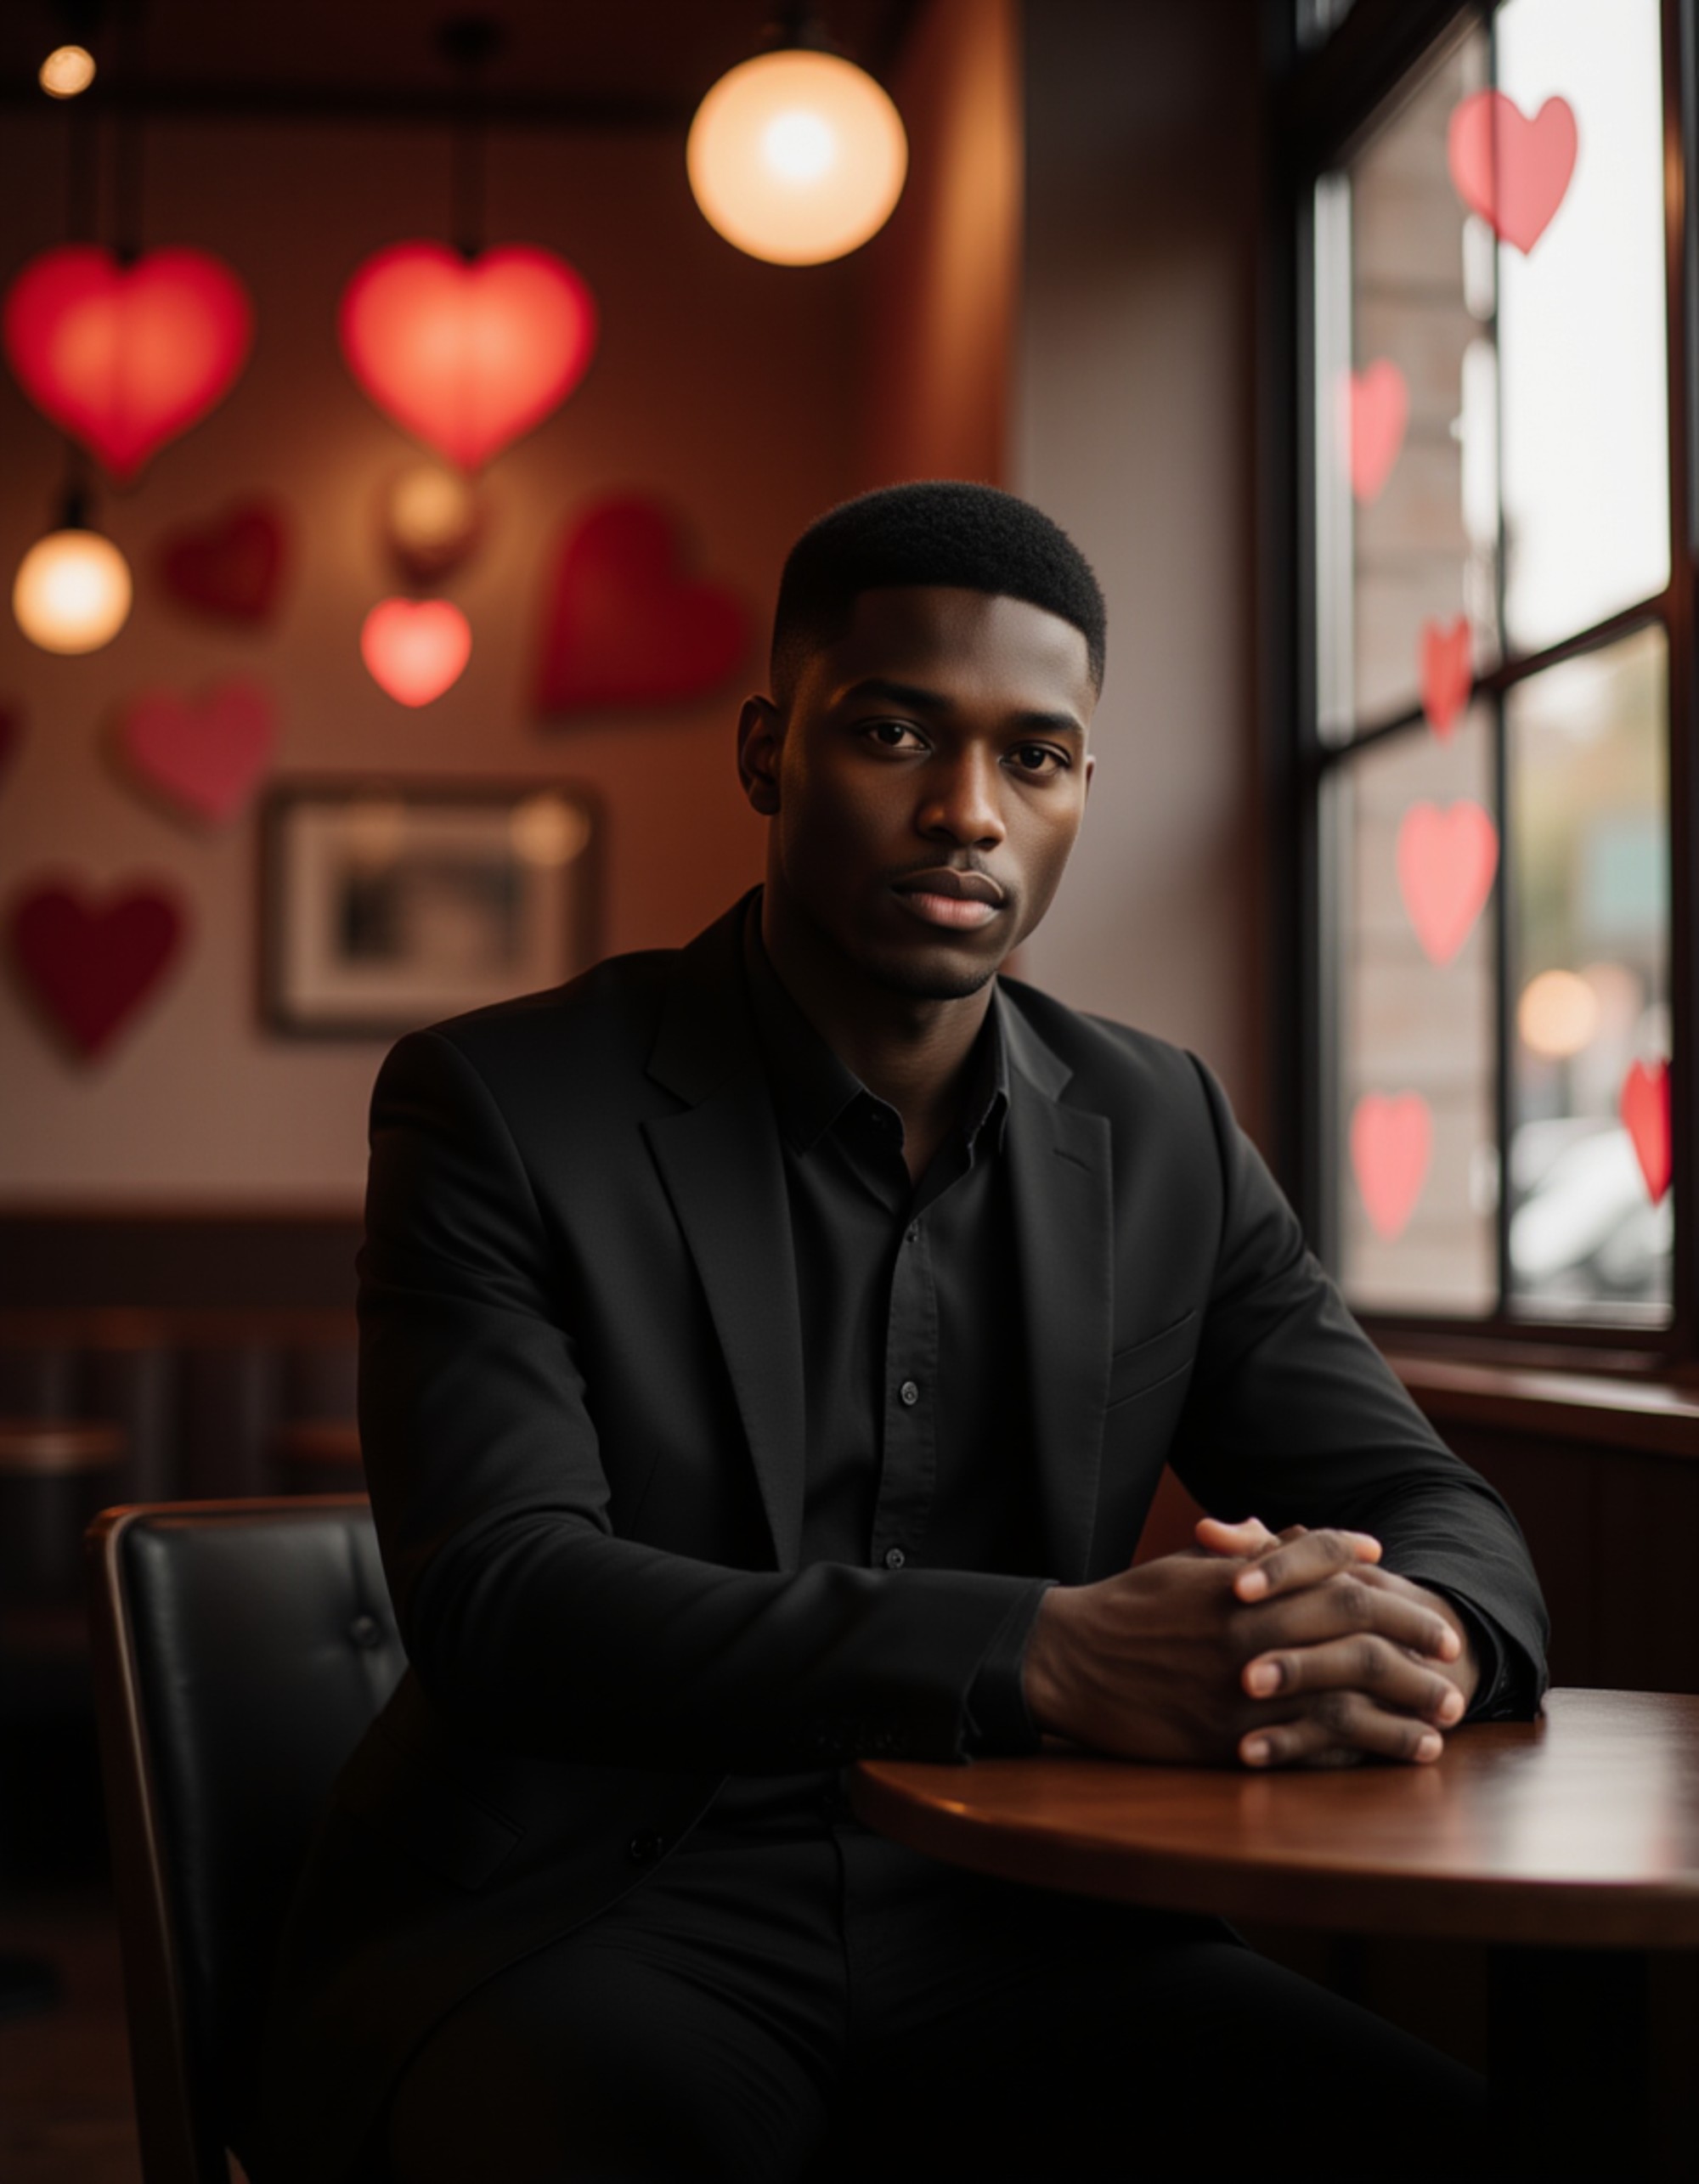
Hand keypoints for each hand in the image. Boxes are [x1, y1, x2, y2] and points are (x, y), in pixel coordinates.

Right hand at [1023, 1522, 1466, 1770]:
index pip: (1328, 1571)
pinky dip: (1356, 1753)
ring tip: (1444, 1721)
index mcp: (1241, 1586)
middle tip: (1453, 1652)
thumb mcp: (1189, 1568)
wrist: (1065, 1661)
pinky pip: (1307, 1748)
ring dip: (1402, 1710)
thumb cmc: (1129, 1609)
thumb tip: (1312, 1534)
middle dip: (1412, 1640)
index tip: (1414, 1590)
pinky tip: (1389, 1756)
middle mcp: (1248, 1632)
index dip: (1377, 1578)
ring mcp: (1240, 1692)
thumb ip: (1256, 1554)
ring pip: (1343, 1697)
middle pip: (1354, 1630)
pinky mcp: (1227, 1742)